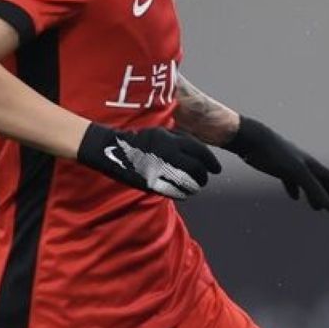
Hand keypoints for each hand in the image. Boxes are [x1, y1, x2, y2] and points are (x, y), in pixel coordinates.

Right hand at [77, 123, 220, 199]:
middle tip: (205, 179)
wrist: (111, 149)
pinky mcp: (151, 183)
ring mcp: (159, 169)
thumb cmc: (140, 140)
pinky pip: (174, 192)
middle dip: (204, 176)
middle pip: (197, 169)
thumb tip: (199, 152)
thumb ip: (180, 140)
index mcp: (171, 139)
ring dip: (195, 187)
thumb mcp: (161, 133)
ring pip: (188, 183)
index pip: (200, 152)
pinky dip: (183, 194)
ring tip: (196, 187)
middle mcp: (168, 154)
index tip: (217, 169)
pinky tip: (185, 194)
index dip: (212, 162)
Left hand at [225, 116, 328, 211]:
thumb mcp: (296, 173)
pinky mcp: (276, 165)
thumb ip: (313, 188)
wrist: (251, 138)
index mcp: (310, 163)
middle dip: (328, 194)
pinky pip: (290, 179)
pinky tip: (294, 196)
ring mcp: (290, 163)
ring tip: (315, 208)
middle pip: (320, 180)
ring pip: (306, 181)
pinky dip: (295, 188)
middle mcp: (303, 162)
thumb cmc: (274, 154)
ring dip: (313, 194)